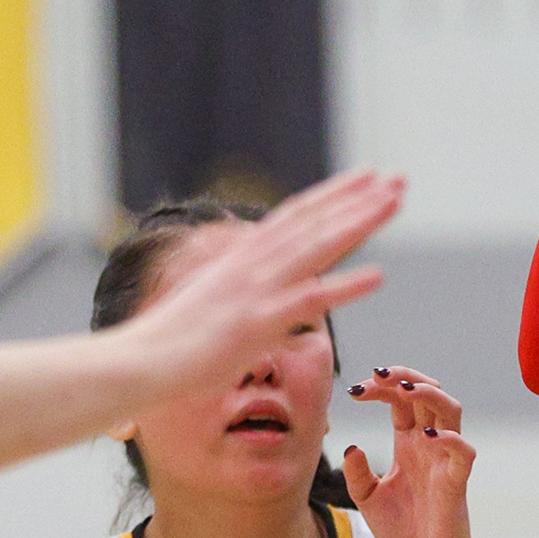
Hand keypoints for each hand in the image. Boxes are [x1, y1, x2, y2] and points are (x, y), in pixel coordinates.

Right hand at [129, 168, 402, 393]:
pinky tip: (379, 276)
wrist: (141, 360)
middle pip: (314, 221)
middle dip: (358, 198)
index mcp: (240, 256)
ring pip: (318, 246)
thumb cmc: (170, 340)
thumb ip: (235, 286)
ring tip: (394, 201)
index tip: (365, 177)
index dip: (333, 195)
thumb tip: (251, 283)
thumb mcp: (207, 300)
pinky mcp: (259, 323)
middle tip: (397, 178)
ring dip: (360, 222)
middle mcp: (252, 264)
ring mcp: (257, 290)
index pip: (295, 215)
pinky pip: (310, 300)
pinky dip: (345, 287)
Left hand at [339, 366, 476, 537]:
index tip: (354, 390)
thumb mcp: (367, 500)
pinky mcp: (456, 481)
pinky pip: (463, 451)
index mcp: (408, 443)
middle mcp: (428, 444)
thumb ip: (357, 475)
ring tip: (405, 389)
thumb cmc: (404, 529)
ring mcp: (444, 459)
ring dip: (430, 392)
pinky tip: (428, 436)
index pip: (399, 400)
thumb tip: (351, 448)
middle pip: (426, 392)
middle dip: (404, 377)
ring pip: (450, 409)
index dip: (380, 388)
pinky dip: (450, 439)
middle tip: (377, 375)